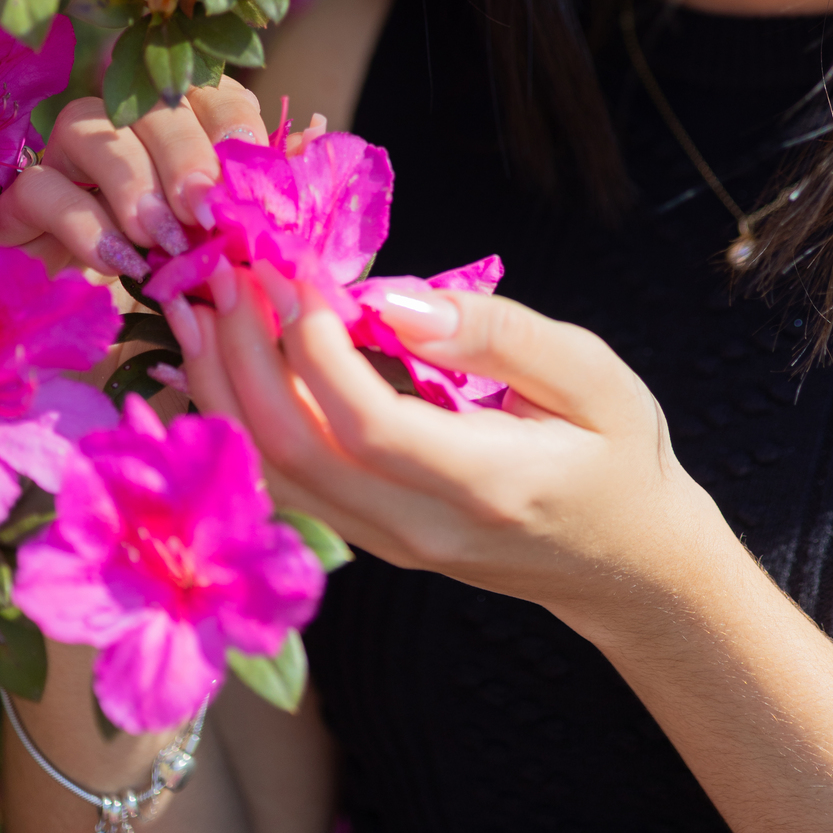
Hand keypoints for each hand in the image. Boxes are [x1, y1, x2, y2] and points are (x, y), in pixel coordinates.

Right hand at [0, 78, 273, 282]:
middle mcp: (127, 117)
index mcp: (189, 116)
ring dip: (133, 184)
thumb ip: (261, 188)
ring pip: (93, 131)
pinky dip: (87, 226)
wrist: (86, 298)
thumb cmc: (173, 257)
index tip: (246, 171)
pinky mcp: (26, 190)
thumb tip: (314, 140)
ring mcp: (70, 148)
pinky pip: (47, 189)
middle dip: (185, 155)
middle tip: (203, 208)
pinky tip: (118, 261)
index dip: (234, 128)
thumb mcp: (224, 233)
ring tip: (160, 238)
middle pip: (156, 109)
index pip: (218, 97)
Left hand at [182, 269, 720, 629]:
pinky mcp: (370, 541)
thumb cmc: (619, 454)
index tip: (297, 267)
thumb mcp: (592, 374)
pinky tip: (227, 361)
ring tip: (203, 304)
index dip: (315, 344)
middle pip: (296, 451)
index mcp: (485, 484)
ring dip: (226, 386)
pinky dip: (241, 418)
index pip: (366, 422)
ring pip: (273, 474)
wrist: (628, 566)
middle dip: (245, 353)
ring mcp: (388, 545)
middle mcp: (419, 528)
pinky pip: (284, 485)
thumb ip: (496, 332)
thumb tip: (394, 298)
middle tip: (228, 268)